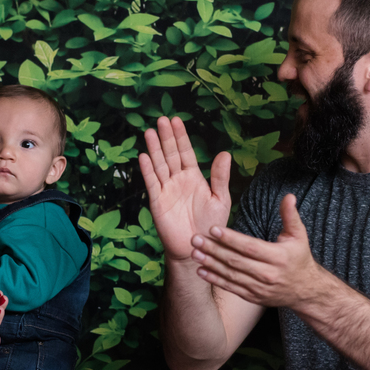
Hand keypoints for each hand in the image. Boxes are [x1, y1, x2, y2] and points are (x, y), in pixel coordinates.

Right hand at [139, 116, 231, 260]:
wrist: (198, 249)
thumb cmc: (211, 225)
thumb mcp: (220, 199)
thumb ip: (220, 177)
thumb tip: (225, 153)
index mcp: (193, 177)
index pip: (185, 152)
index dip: (180, 136)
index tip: (175, 120)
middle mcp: (178, 180)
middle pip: (170, 154)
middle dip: (166, 137)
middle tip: (161, 119)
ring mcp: (166, 190)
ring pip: (159, 165)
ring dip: (155, 149)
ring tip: (150, 132)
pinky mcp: (157, 203)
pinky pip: (152, 184)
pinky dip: (148, 171)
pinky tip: (144, 157)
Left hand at [190, 193, 324, 309]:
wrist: (306, 291)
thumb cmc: (299, 258)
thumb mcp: (299, 236)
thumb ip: (290, 215)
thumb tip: (288, 196)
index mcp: (278, 257)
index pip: (250, 247)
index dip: (231, 238)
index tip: (213, 229)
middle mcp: (268, 274)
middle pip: (236, 261)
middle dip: (214, 250)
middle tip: (196, 239)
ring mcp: (259, 288)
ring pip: (231, 275)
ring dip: (211, 264)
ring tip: (194, 254)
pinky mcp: (253, 297)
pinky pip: (231, 288)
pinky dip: (215, 280)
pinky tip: (201, 271)